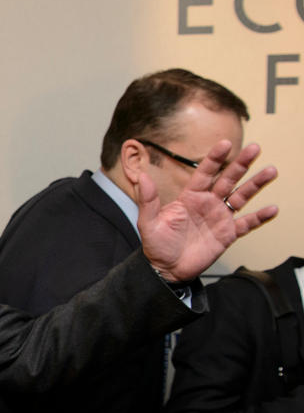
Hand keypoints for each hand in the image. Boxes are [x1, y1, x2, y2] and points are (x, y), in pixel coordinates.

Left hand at [138, 140, 277, 281]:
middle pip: (228, 179)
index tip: (224, 143)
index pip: (204, 173)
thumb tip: (141, 177)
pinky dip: (259, 217)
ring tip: (271, 171)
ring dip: (256, 184)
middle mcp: (208, 203)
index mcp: (190, 197)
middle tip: (254, 148)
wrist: (167, 269)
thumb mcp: (148, 222)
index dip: (214, 159)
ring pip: (241, 196)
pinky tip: (272, 209)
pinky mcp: (227, 234)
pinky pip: (247, 223)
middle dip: (241, 164)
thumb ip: (147, 200)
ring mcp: (219, 217)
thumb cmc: (157, 245)